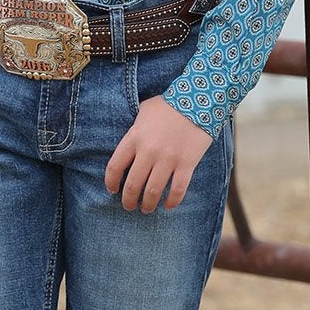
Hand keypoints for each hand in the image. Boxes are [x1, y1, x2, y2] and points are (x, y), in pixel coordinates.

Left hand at [104, 96, 213, 213]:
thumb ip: (134, 128)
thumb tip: (130, 142)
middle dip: (128, 200)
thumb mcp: (144, 111)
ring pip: (152, 192)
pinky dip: (172, 201)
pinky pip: (177, 190)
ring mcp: (168, 159)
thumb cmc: (169, 104)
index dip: (111, 183)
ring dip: (147, 204)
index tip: (112, 190)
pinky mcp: (186, 164)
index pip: (114, 167)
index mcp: (134, 138)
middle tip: (129, 206)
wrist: (198, 101)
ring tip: (146, 209)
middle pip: (132, 185)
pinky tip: (168, 205)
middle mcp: (148, 152)